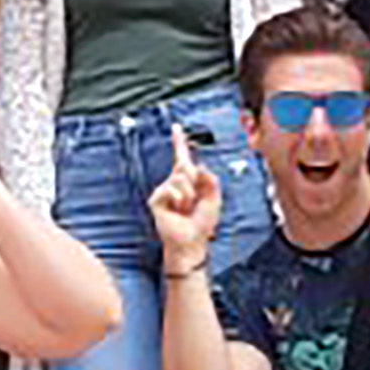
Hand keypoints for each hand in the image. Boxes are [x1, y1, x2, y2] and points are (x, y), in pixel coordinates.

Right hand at [148, 122, 222, 274]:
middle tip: (193, 202)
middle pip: (185, 166)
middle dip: (193, 182)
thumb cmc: (202, 223)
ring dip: (189, 195)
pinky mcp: (156, 199)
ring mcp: (163, 190)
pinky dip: (179, 199)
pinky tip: (177, 210)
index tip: (176, 127)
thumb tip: (198, 167)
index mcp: (187, 181)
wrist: (191, 242)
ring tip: (186, 209)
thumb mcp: (213, 199)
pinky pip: (171, 189)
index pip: (182, 158)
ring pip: (180, 179)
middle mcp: (173, 182)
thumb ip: (210, 180)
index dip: (179, 142)